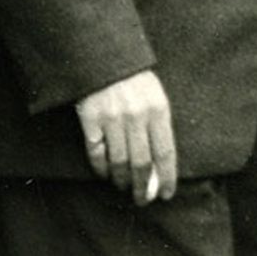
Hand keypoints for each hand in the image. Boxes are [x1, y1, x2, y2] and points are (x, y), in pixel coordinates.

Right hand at [76, 70, 177, 204]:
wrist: (104, 57)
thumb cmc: (135, 80)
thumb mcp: (156, 96)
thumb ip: (159, 127)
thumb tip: (158, 166)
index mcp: (159, 109)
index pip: (165, 152)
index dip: (166, 177)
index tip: (166, 194)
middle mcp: (137, 116)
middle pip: (141, 163)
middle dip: (143, 187)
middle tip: (142, 199)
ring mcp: (112, 118)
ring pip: (119, 162)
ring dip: (122, 180)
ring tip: (124, 187)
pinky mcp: (90, 120)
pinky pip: (96, 153)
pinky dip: (101, 168)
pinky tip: (105, 174)